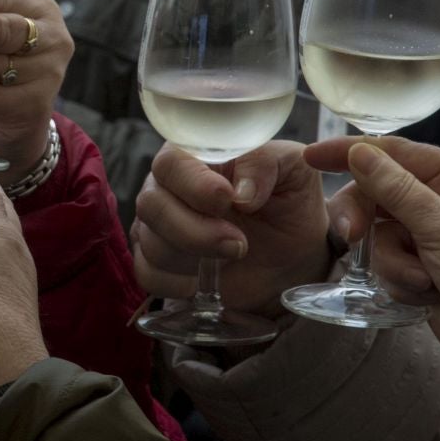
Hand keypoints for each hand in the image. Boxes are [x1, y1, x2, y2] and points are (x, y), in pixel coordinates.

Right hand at [131, 141, 334, 317]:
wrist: (293, 255)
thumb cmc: (287, 203)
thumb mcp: (292, 170)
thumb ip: (266, 163)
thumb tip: (241, 191)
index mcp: (194, 158)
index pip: (171, 162)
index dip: (193, 183)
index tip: (227, 199)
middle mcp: (167, 188)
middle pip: (151, 203)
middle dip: (193, 229)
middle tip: (238, 244)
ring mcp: (156, 227)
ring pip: (149, 242)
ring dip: (193, 257)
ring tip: (233, 255)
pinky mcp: (155, 264)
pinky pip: (146, 275)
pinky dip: (177, 283)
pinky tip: (205, 279)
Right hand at [307, 137, 439, 379]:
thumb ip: (397, 191)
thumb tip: (358, 153)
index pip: (393, 153)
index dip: (349, 152)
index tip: (311, 157)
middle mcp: (437, 201)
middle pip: (374, 194)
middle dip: (365, 221)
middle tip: (351, 237)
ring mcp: (423, 235)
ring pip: (375, 235)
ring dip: (393, 262)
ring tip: (422, 280)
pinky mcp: (414, 266)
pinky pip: (382, 263)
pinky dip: (399, 281)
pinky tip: (427, 294)